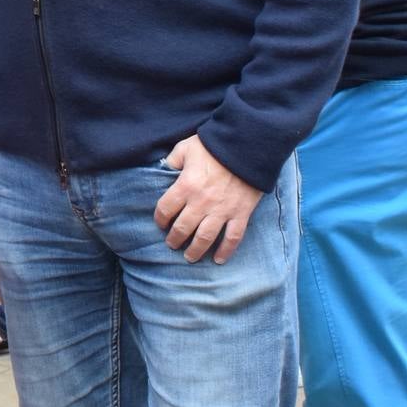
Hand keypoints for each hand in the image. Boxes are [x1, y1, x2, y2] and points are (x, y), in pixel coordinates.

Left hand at [152, 134, 261, 263]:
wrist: (247, 148)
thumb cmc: (213, 146)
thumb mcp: (185, 148)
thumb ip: (172, 160)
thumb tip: (164, 168)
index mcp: (185, 186)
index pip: (165, 209)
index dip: (160, 219)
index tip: (160, 223)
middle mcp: (201, 203)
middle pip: (183, 228)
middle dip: (174, 239)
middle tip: (171, 245)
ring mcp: (222, 211)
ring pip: (205, 238)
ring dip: (195, 250)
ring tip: (189, 257)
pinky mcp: (241, 214)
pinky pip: (233, 237)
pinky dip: (226, 251)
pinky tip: (219, 260)